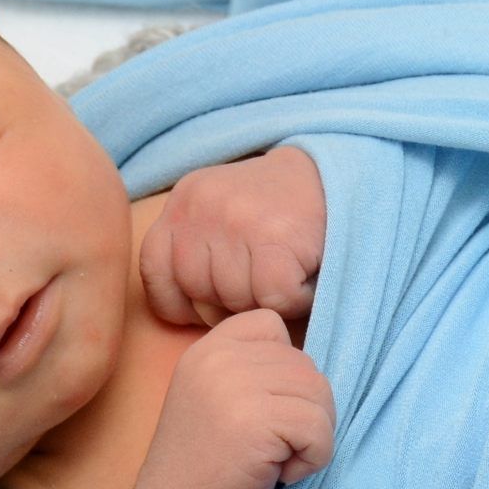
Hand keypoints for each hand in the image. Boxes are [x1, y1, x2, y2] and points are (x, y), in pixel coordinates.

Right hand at [125, 309, 336, 488]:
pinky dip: (314, 458)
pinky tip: (282, 474)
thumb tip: (313, 371)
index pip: (271, 324)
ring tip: (277, 459)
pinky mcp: (256, 419)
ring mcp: (236, 384)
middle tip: (273, 446)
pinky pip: (319, 428)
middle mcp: (220, 356)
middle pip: (305, 365)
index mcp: (210, 347)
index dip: (284, 368)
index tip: (262, 409)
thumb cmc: (208, 461)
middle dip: (304, 411)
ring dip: (312, 435)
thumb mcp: (219, 395)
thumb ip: (255, 368)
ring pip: (319, 394)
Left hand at [137, 147, 326, 328]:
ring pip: (234, 300)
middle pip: (196, 294)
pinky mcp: (274, 237)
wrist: (333, 175)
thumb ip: (195, 252)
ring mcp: (235, 220)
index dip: (183, 302)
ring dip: (265, 303)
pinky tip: (304, 279)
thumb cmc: (275, 212)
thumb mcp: (220, 215)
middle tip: (264, 283)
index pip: (156, 273)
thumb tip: (186, 313)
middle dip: (231, 303)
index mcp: (181, 204)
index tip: (215, 302)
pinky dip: (294, 301)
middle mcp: (200, 208)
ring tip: (286, 276)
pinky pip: (271, 299)